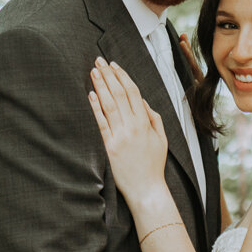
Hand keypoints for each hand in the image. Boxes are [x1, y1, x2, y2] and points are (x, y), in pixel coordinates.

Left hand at [88, 58, 168, 204]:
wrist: (147, 189)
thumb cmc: (153, 165)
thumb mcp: (161, 138)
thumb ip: (152, 117)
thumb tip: (141, 100)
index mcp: (146, 122)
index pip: (133, 92)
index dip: (122, 76)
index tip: (113, 65)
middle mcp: (133, 126)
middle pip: (119, 94)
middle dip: (108, 75)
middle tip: (99, 61)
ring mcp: (120, 136)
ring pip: (109, 105)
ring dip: (100, 86)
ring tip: (93, 72)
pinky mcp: (109, 147)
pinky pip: (101, 123)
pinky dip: (95, 107)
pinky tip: (90, 94)